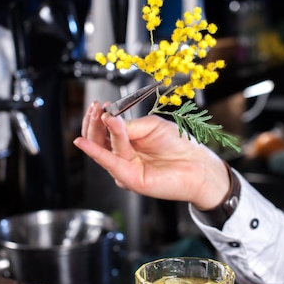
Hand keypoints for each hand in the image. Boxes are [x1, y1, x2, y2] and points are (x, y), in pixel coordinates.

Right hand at [73, 101, 229, 209]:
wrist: (197, 164)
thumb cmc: (178, 145)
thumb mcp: (150, 126)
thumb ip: (128, 125)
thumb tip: (107, 119)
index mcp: (127, 142)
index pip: (103, 130)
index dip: (97, 117)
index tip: (97, 104)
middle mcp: (122, 156)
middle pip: (97, 140)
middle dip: (93, 123)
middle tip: (95, 108)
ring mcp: (124, 168)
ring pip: (102, 149)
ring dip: (99, 131)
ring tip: (103, 116)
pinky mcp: (129, 179)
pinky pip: (110, 163)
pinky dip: (96, 152)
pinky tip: (86, 142)